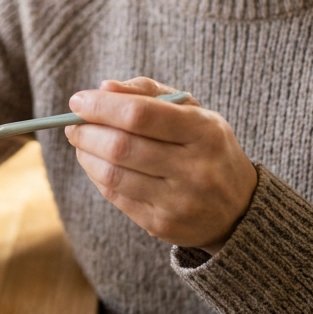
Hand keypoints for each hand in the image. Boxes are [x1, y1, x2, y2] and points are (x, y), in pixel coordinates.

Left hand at [64, 78, 257, 252]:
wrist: (239, 208)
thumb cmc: (206, 147)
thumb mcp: (192, 111)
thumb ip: (148, 93)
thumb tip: (103, 88)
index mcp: (204, 132)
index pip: (141, 114)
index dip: (102, 107)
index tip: (78, 101)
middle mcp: (195, 168)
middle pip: (121, 146)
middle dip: (87, 132)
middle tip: (73, 123)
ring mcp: (179, 201)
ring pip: (113, 175)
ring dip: (86, 155)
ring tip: (81, 142)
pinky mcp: (162, 225)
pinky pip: (116, 197)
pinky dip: (97, 176)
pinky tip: (95, 163)